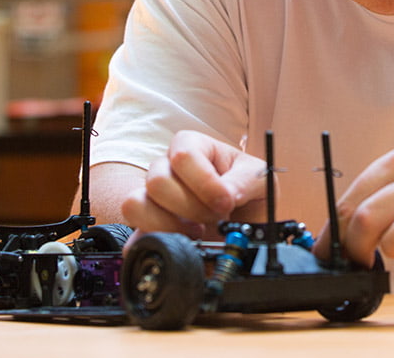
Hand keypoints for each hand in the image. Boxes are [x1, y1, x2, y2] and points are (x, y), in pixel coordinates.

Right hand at [120, 130, 267, 239]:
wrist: (248, 222)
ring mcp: (153, 198)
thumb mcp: (260, 179)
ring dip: (170, 225)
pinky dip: (158, 244)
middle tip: (216, 217)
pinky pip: (133, 236)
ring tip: (198, 233)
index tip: (226, 202)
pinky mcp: (147, 228)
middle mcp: (166, 168)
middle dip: (191, 207)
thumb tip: (227, 194)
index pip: (183, 155)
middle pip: (157, 181)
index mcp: (192, 147)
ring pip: (136, 205)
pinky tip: (184, 245)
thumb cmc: (250, 192)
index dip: (204, 182)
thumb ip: (245, 181)